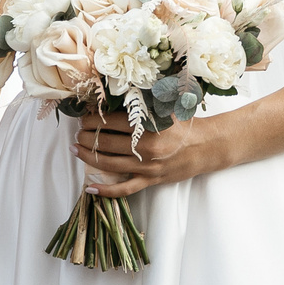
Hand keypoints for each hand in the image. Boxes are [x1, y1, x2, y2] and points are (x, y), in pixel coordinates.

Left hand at [73, 111, 226, 197]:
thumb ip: (143, 102)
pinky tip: (89, 187)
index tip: (84, 117)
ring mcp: (147, 167)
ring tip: (76, 149)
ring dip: (88, 157)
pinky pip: (124, 189)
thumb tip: (115, 94)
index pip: (111, 122)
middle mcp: (145, 147)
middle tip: (78, 132)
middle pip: (106, 142)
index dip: (93, 119)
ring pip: (109, 164)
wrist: (206, 147)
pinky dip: (105, 190)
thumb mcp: (165, 108)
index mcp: (148, 126)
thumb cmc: (185, 125)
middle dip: (87, 137)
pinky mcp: (150, 181)